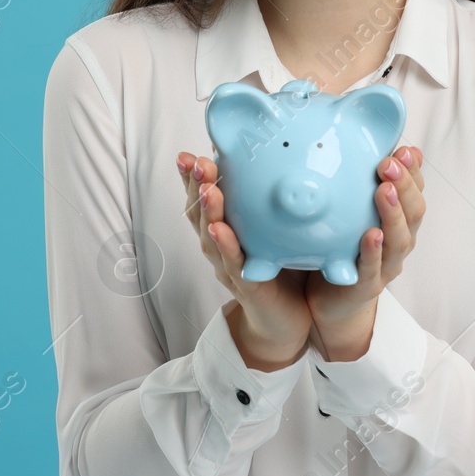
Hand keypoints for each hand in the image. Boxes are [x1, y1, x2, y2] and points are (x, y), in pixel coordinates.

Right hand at [178, 150, 311, 370]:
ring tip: (208, 190)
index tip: (188, 155)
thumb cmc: (282, 272)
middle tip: (195, 163)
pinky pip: (233, 264)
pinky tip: (221, 230)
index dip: (192, 178)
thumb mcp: (277, 230)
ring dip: (207, 212)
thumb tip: (284, 159)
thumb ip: (273, 201)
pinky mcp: (246, 286)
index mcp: (226, 230)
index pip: (204, 198)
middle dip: (195, 187)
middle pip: (200, 214)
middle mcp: (221, 247)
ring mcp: (230, 267)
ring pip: (211, 237)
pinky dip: (225, 246)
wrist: (286, 320)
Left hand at [305, 145, 425, 360]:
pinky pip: (373, 268)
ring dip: (393, 213)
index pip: (415, 190)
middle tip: (389, 163)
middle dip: (406, 185)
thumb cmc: (343, 248)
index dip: (413, 170)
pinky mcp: (368, 285)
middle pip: (414, 211)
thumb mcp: (353, 210)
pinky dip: (373, 251)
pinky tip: (370, 235)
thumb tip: (367, 146)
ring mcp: (386, 264)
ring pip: (400, 239)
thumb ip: (361, 182)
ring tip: (385, 191)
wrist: (332, 299)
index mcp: (399, 219)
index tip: (403, 150)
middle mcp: (399, 240)